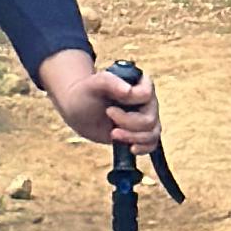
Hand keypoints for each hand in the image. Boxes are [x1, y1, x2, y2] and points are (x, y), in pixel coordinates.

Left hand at [38, 51, 160, 152]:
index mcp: (138, 82)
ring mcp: (145, 116)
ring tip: (113, 133)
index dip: (130, 103)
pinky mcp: (141, 132)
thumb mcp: (93, 84)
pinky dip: (143, 148)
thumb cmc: (85, 94)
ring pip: (152, 133)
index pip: (147, 94)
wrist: (78, 111)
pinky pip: (152, 144)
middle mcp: (146, 100)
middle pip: (150, 119)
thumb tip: (129, 91)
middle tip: (108, 116)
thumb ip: (109, 82)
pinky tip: (130, 148)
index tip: (110, 108)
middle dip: (128, 123)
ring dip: (132, 137)